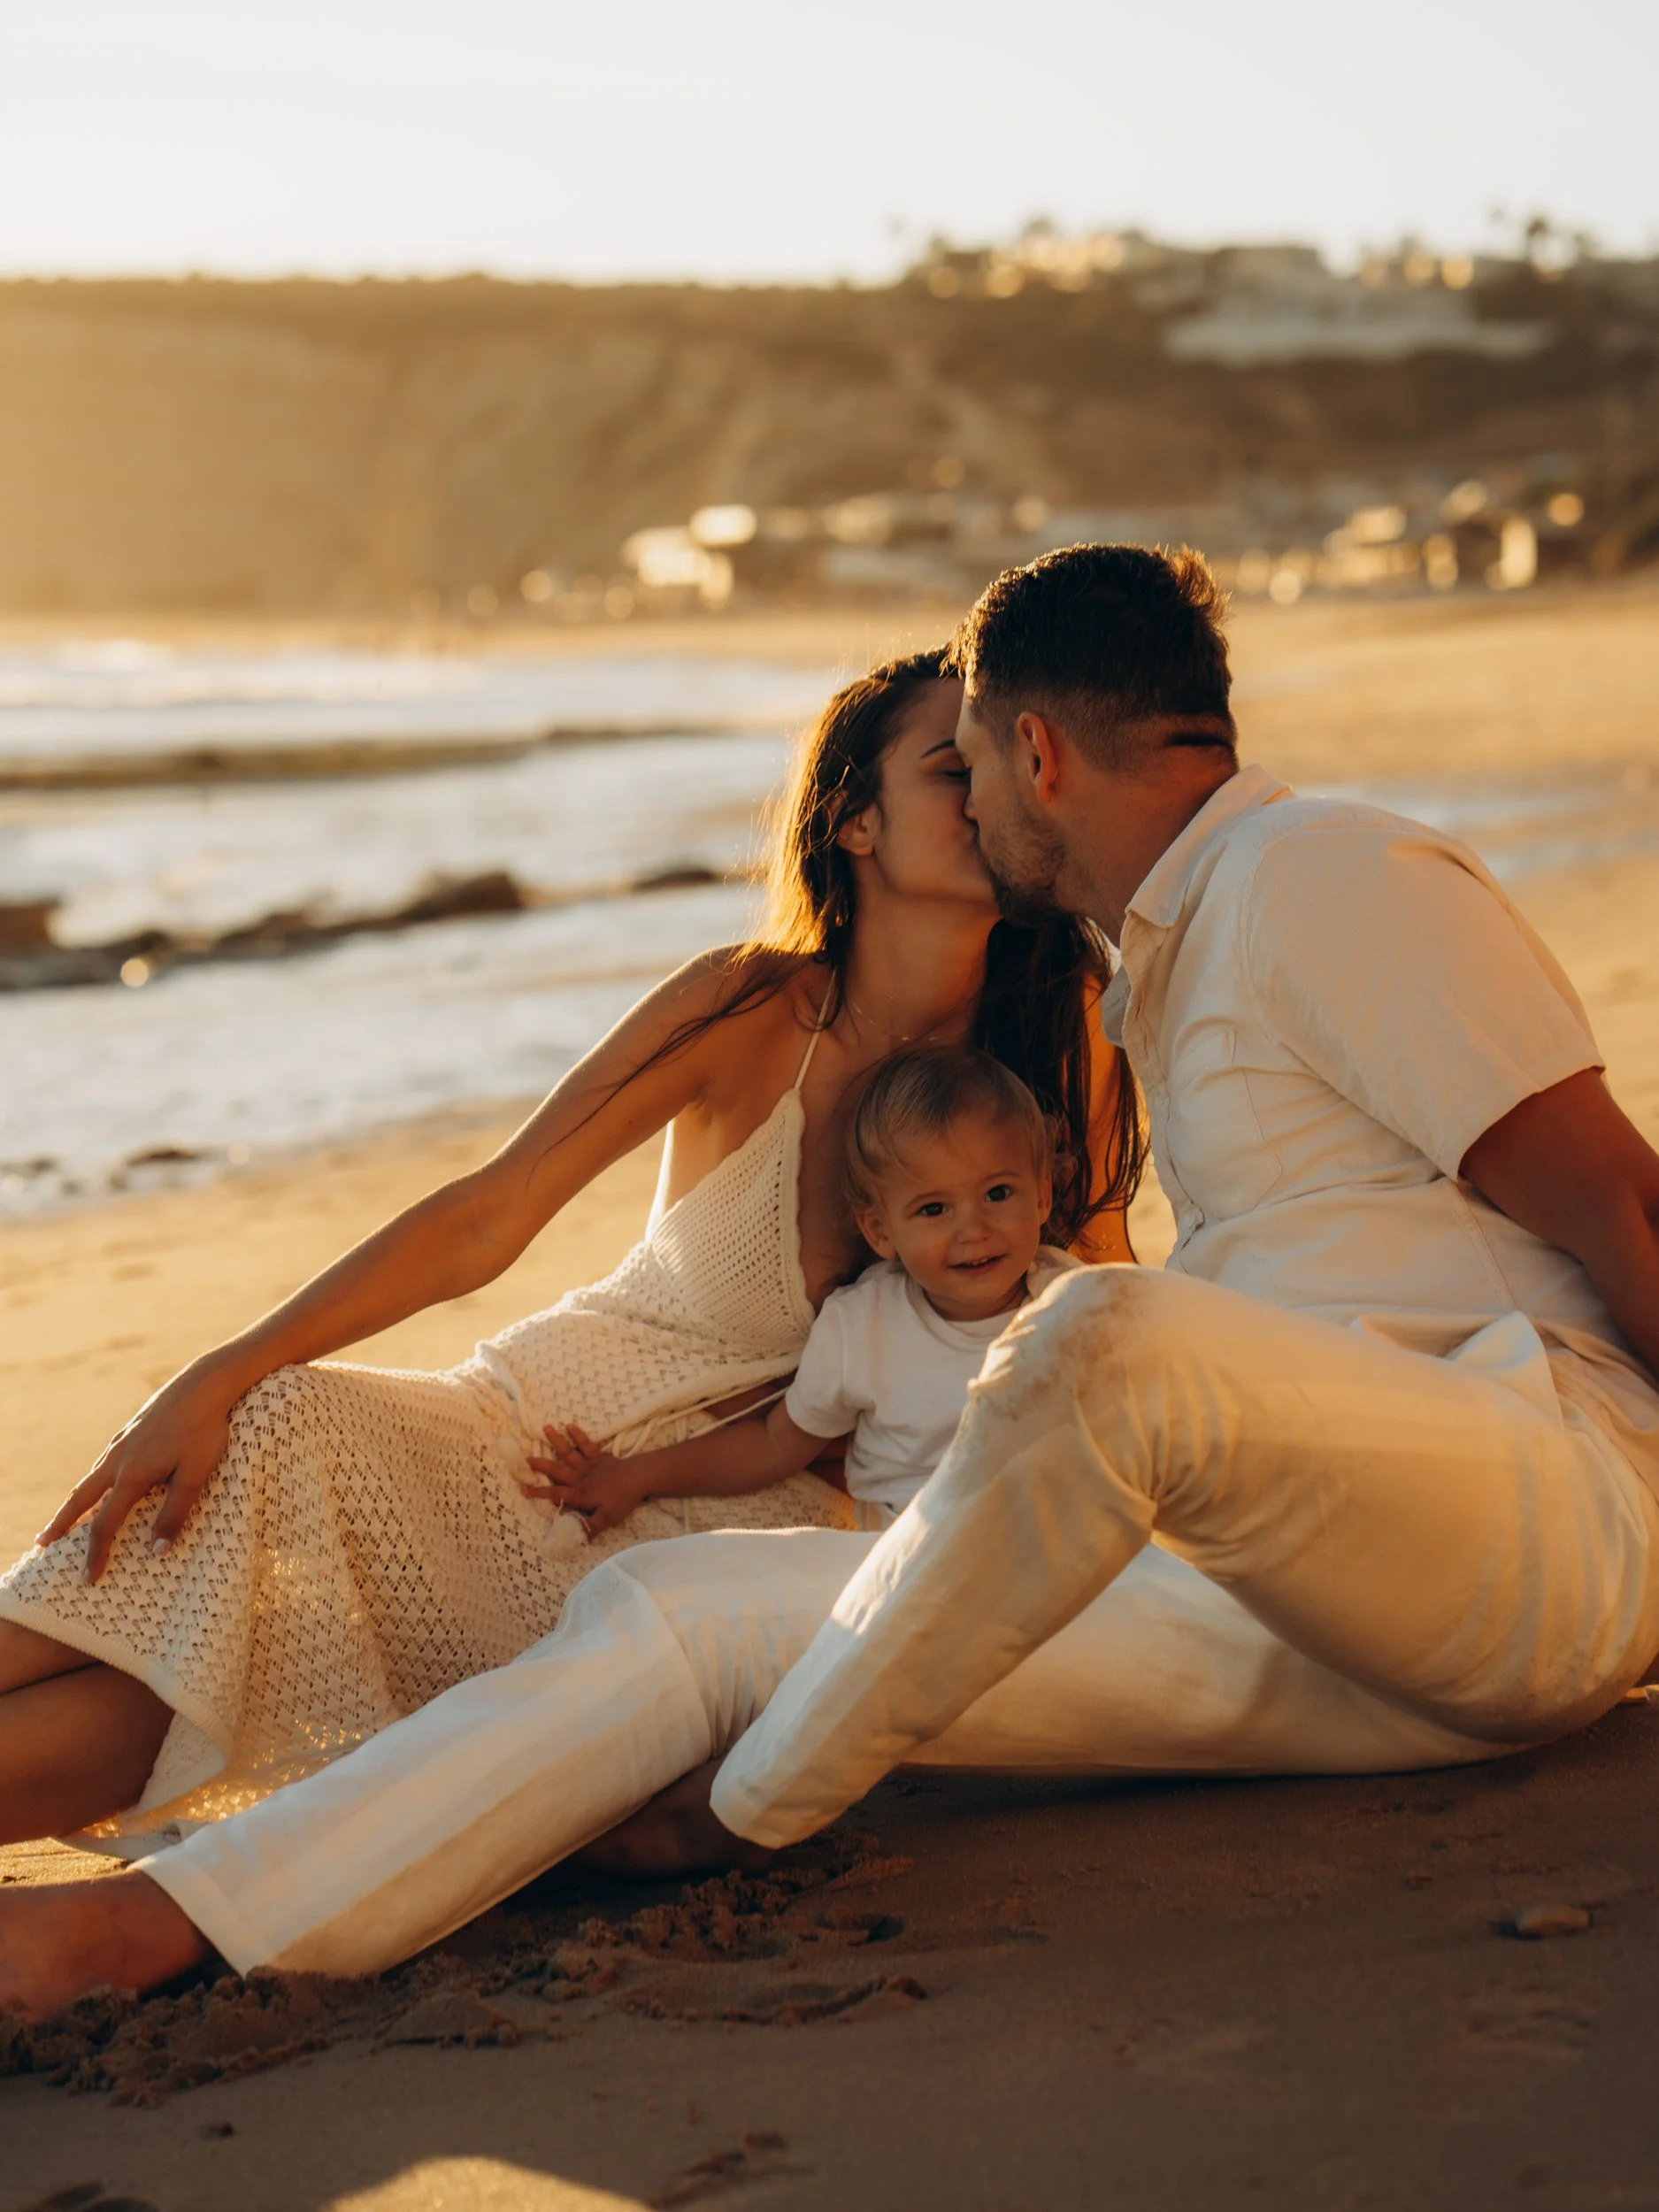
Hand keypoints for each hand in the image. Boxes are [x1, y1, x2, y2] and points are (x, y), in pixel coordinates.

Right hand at [36, 1364, 239, 1581]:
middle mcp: (117, 1459)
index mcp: (131, 1475)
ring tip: (66, 1518)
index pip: (105, 1524)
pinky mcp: (130, 1431)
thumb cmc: (204, 1430)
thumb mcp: (196, 1476)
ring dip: (75, 1501)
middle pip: (80, 1499)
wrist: (203, 1384)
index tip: (89, 1579)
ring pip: (90, 1478)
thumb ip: (176, 1514)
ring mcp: (121, 1443)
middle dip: (61, 1524)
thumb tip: (156, 1552)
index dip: (96, 1554)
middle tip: (42, 1544)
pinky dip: (94, 1481)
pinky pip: (104, 1463)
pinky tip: (101, 1483)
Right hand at [522, 1423, 645, 1537]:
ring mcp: (589, 1464)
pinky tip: (570, 1425)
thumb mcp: (607, 1518)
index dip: (539, 1493)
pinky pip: (586, 1444)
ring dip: (557, 1441)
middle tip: (525, 1458)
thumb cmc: (623, 1499)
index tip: (524, 1490)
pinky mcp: (599, 1456)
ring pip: (569, 1452)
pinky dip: (578, 1435)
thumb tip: (574, 1539)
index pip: (556, 1494)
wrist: (640, 1477)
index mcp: (580, 1493)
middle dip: (541, 1464)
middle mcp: (580, 1477)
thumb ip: (590, 1528)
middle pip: (557, 1470)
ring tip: (545, 1428)